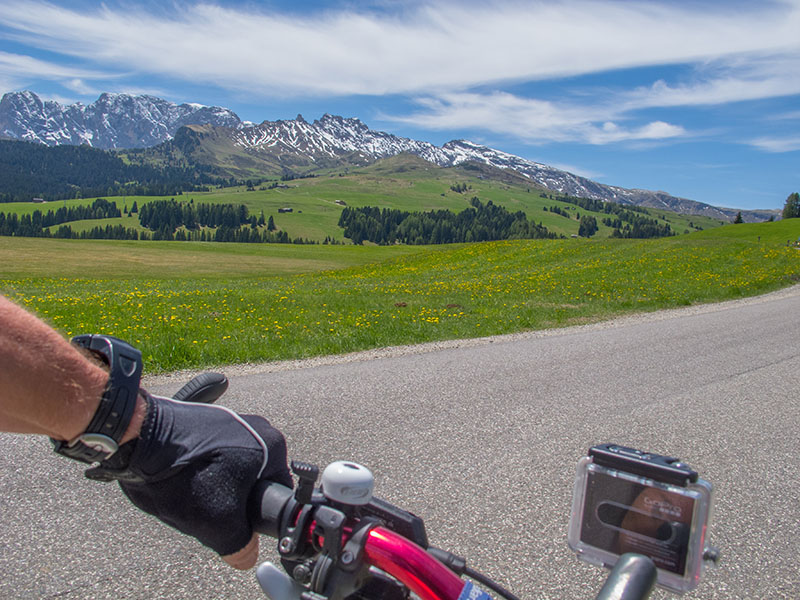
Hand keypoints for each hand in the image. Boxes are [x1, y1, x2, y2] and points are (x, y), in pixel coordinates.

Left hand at [112, 393, 291, 568]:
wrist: (140, 438)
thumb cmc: (182, 471)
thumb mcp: (218, 523)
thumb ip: (240, 546)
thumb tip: (245, 554)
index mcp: (272, 446)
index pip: (278, 492)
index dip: (258, 514)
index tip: (238, 521)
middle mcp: (256, 427)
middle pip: (254, 481)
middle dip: (234, 500)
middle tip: (212, 508)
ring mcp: (230, 421)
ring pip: (231, 470)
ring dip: (215, 486)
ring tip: (192, 491)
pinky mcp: (206, 420)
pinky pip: (212, 456)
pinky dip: (200, 470)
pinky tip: (183, 479)